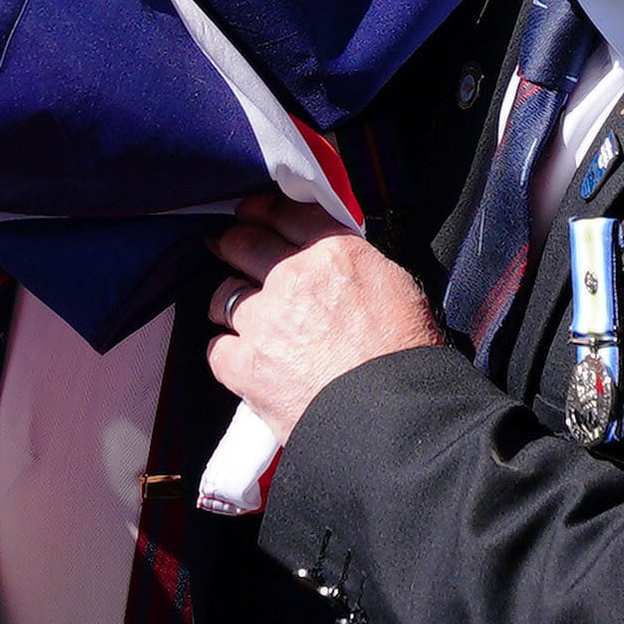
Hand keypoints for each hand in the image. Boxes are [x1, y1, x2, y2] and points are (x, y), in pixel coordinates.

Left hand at [207, 194, 446, 438]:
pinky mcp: (244, 365)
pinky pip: (217, 347)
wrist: (392, 414)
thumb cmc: (406, 356)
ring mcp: (263, 321)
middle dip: (231, 240)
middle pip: (245, 244)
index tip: (250, 210)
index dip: (263, 209)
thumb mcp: (396, 287)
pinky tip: (240, 356)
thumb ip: (356, 267)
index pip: (288, 214)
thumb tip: (338, 266)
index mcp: (335, 253)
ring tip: (233, 308)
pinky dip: (227, 351)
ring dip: (228, 300)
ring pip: (223, 295)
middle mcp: (292, 278)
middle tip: (224, 241)